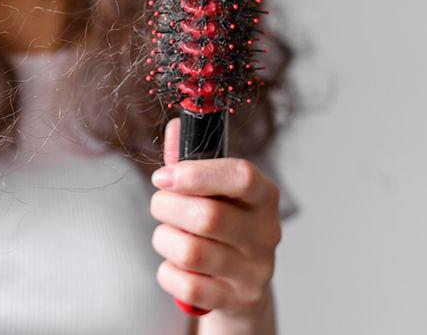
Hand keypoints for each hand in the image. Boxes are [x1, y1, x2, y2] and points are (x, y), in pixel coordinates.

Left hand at [149, 118, 281, 317]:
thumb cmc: (222, 227)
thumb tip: (176, 125)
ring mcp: (254, 271)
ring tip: (168, 235)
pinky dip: (167, 273)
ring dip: (164, 239)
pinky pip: (185, 285)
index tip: (164, 176)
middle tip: (160, 205)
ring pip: (191, 252)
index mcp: (264, 197)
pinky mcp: (236, 301)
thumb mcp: (213, 191)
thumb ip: (192, 159)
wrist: (240, 287)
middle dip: (167, 207)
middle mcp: (266, 233)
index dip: (197, 173)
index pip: (242, 177)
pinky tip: (175, 265)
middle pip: (208, 217)